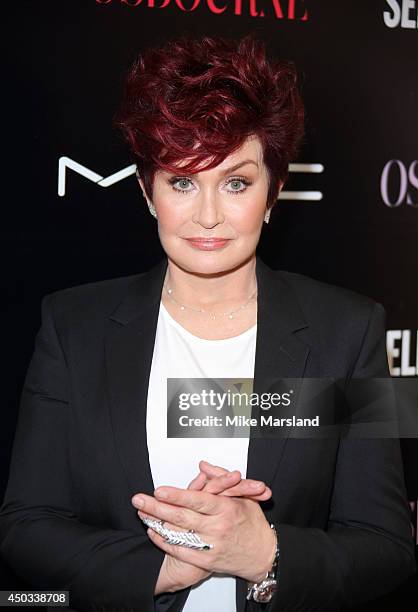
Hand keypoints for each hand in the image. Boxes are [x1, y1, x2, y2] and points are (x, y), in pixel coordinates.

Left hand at [132, 463, 273, 592]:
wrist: (263, 555)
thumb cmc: (253, 524)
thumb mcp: (243, 496)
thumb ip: (221, 478)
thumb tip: (203, 466)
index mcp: (227, 509)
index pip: (198, 500)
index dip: (177, 495)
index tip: (159, 490)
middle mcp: (218, 528)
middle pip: (182, 517)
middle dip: (157, 507)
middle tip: (139, 499)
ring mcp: (211, 546)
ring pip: (178, 534)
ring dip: (156, 523)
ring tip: (141, 513)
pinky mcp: (206, 560)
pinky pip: (181, 551)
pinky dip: (165, 542)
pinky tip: (153, 531)